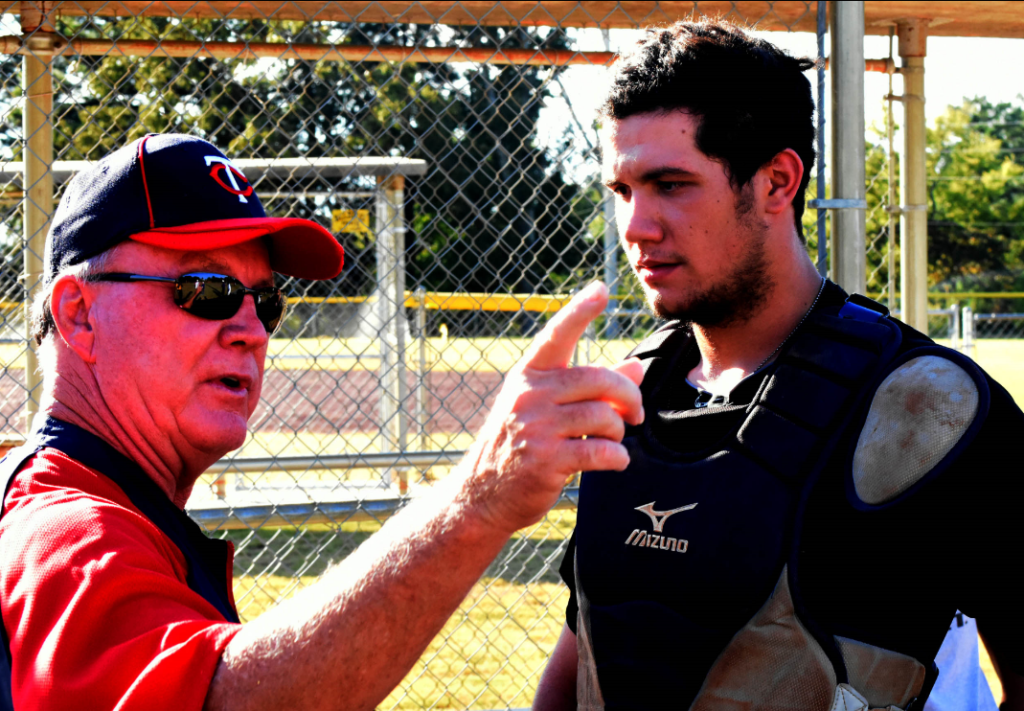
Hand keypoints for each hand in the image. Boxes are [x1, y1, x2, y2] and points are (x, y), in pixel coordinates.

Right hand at [459, 281, 644, 533]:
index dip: (580, 310)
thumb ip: (590, 388)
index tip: (600, 290)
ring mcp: (536, 427)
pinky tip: (614, 462)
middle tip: (636, 414)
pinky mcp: (546, 460)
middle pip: (599, 380)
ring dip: (620, 431)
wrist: (482, 495)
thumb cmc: (519, 446)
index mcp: (528, 375)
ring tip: (613, 441)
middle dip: (628, 396)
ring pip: (604, 417)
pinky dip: (617, 458)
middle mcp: (529, 395)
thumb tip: (635, 367)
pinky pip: (601, 452)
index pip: (557, 335)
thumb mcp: (545, 409)